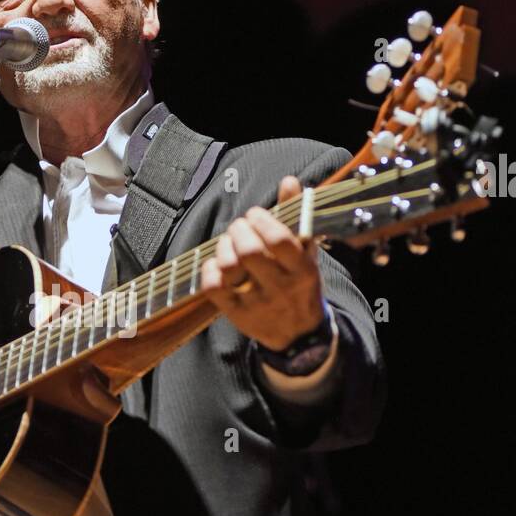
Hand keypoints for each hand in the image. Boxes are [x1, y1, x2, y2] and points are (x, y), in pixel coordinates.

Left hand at [200, 175, 325, 350]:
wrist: (298, 334)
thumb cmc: (299, 282)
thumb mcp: (306, 252)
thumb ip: (296, 216)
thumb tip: (288, 181)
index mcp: (302, 271)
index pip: (278, 240)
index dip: (261, 220)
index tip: (256, 214)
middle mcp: (280, 288)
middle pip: (249, 251)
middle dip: (239, 229)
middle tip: (240, 226)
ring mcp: (257, 303)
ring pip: (229, 268)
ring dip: (223, 247)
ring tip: (228, 242)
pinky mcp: (236, 315)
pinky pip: (213, 288)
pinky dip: (209, 269)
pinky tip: (216, 262)